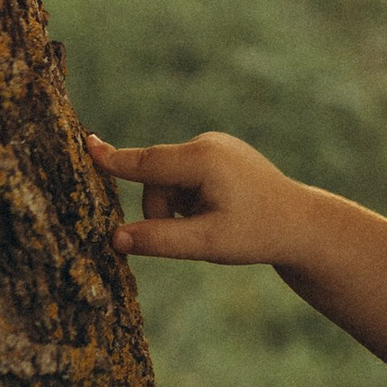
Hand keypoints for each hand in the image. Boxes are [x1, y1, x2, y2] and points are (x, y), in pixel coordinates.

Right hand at [87, 127, 306, 263]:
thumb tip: (115, 239)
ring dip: (176, 207)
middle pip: (155, 178)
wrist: (302, 224)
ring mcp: (214, 145)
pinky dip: (188, 199)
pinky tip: (216, 212)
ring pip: (167, 180)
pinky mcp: (218, 152)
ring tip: (211, 224)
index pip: (146, 163)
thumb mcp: (207, 243)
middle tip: (195, 233)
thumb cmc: (258, 234)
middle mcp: (207, 143)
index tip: (84, 144)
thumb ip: (159, 240)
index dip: (113, 159)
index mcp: (203, 159)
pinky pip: (183, 176)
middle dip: (162, 210)